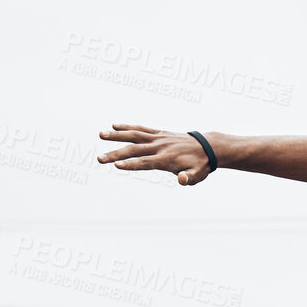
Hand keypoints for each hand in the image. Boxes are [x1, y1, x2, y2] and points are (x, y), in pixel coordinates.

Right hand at [97, 124, 213, 184]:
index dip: (131, 164)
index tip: (116, 166)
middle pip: (134, 150)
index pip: (145, 162)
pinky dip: (127, 127)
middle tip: (99, 159)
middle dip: (116, 154)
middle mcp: (160, 146)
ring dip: (117, 135)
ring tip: (100, 134)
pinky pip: (140, 128)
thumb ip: (189, 178)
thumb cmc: (200, 165)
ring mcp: (158, 138)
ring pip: (134, 135)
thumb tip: (182, 180)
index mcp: (166, 159)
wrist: (207, 147)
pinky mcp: (158, 133)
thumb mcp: (198, 175)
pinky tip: (114, 126)